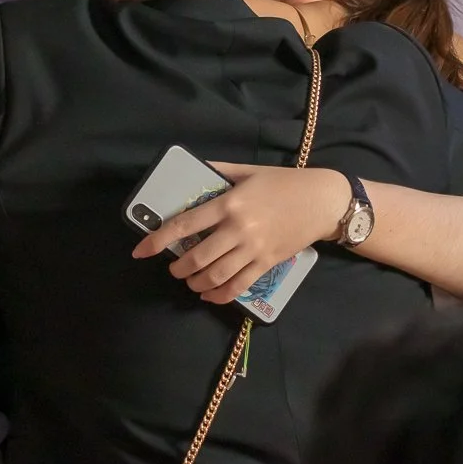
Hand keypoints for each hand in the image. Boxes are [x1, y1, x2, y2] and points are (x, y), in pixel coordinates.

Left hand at [132, 163, 349, 303]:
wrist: (322, 201)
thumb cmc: (283, 182)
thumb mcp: (248, 170)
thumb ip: (219, 171)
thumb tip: (194, 168)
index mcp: (229, 203)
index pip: (186, 224)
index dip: (158, 239)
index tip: (141, 251)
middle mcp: (238, 228)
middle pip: (198, 256)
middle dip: (179, 268)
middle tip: (174, 268)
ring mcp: (254, 248)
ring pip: (217, 275)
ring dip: (196, 283)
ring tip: (190, 281)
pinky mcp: (267, 263)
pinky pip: (239, 285)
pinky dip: (220, 295)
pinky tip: (210, 295)